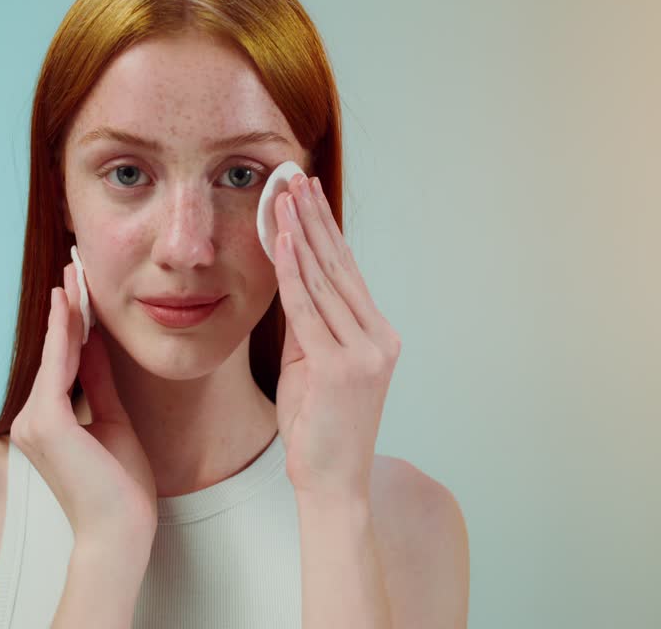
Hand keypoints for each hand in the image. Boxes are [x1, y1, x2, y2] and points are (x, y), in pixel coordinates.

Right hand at [10, 260, 158, 541]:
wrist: (120, 533)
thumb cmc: (121, 491)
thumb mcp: (114, 422)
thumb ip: (99, 383)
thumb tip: (94, 343)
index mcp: (49, 424)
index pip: (62, 363)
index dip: (73, 324)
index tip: (81, 290)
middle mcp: (33, 421)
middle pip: (55, 352)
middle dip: (67, 307)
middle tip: (76, 265)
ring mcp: (34, 422)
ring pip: (55, 353)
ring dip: (66, 310)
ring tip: (75, 272)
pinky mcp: (46, 422)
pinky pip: (57, 366)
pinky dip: (63, 331)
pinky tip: (70, 302)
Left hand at [272, 174, 402, 500]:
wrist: (332, 483)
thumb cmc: (318, 428)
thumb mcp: (309, 365)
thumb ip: (304, 324)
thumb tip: (286, 280)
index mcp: (376, 334)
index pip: (346, 270)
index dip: (324, 229)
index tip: (305, 193)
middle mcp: (378, 337)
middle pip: (340, 265)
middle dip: (314, 218)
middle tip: (295, 176)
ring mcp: (365, 352)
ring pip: (325, 280)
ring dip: (301, 233)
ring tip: (284, 195)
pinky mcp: (342, 368)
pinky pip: (309, 310)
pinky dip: (294, 272)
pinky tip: (281, 240)